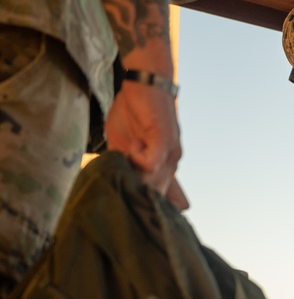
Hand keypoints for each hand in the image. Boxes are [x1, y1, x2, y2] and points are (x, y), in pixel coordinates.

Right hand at [104, 80, 181, 198]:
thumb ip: (125, 165)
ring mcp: (170, 153)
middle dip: (139, 200)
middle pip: (157, 195)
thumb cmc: (134, 113)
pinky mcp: (164, 140)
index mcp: (164, 167)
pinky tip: (129, 150)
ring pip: (155, 181)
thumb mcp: (124, 145)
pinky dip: (139, 161)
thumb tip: (117, 185)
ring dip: (136, 180)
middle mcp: (171, 164)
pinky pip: (152, 162)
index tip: (132, 217)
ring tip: (121, 171)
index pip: (161, 198)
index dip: (148, 208)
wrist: (145, 82)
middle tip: (120, 199)